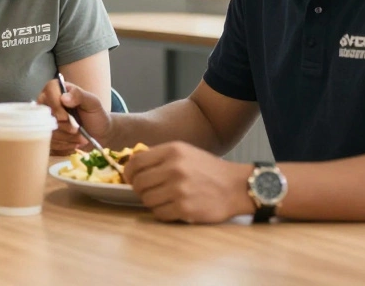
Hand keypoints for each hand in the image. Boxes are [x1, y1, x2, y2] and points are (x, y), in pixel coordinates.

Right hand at [36, 78, 109, 154]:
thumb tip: (64, 98)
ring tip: (80, 138)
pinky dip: (64, 145)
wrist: (100, 134)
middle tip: (77, 130)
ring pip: (48, 131)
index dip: (55, 106)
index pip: (48, 92)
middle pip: (44, 114)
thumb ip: (79, 95)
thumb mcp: (92, 102)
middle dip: (62, 126)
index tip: (65, 117)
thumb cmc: (95, 114)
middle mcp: (47, 104)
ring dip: (66, 137)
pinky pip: (50, 143)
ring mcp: (45, 121)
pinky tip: (74, 143)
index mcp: (57, 90)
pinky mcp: (47, 136)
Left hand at [124, 141, 253, 223]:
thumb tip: (132, 164)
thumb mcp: (185, 152)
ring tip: (164, 199)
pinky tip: (172, 208)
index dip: (128, 173)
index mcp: (172, 151)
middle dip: (139, 189)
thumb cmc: (208, 170)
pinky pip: (159, 213)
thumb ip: (160, 156)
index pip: (136, 163)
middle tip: (148, 191)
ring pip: (146, 200)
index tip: (130, 179)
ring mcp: (179, 189)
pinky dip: (162, 212)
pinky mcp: (184, 209)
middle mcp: (174, 168)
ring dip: (151, 202)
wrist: (236, 187)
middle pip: (138, 183)